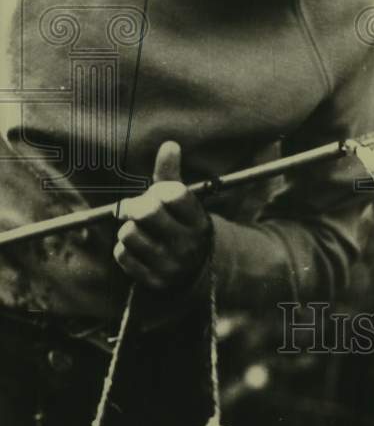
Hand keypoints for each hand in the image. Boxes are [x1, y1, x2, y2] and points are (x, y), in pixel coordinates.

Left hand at [113, 141, 211, 289]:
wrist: (191, 271)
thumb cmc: (180, 225)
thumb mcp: (182, 202)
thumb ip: (171, 175)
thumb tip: (169, 144)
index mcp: (198, 220)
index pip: (173, 194)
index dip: (158, 190)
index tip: (155, 194)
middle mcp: (188, 243)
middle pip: (147, 212)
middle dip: (134, 206)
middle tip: (133, 209)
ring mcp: (171, 264)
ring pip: (129, 234)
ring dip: (127, 228)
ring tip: (138, 230)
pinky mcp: (153, 281)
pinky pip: (122, 255)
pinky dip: (123, 248)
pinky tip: (136, 248)